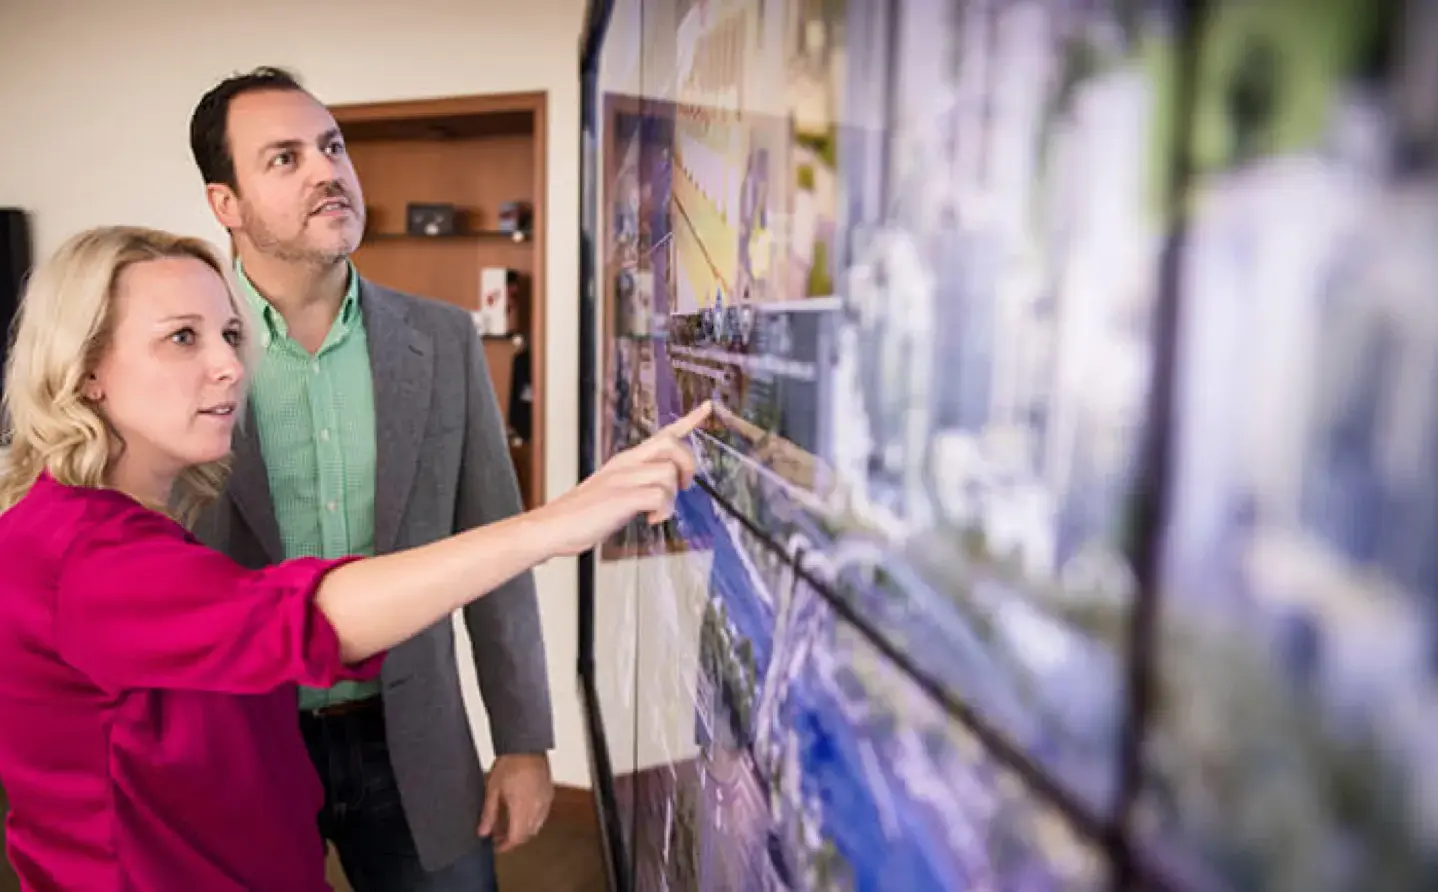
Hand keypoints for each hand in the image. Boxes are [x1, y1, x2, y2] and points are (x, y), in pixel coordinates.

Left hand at [478, 753, 553, 853]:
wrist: (525, 745)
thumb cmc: (510, 763)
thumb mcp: (493, 789)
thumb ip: (489, 813)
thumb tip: (483, 831)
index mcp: (521, 808)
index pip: (516, 838)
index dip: (506, 846)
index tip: (496, 846)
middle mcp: (536, 807)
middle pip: (527, 834)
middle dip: (513, 839)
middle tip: (498, 835)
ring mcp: (545, 801)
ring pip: (536, 826)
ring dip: (523, 829)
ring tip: (508, 823)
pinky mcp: (549, 794)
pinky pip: (542, 814)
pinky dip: (532, 819)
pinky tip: (521, 811)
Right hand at [537, 400, 710, 556]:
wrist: (552, 526)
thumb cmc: (581, 513)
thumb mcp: (612, 490)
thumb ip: (636, 484)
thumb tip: (660, 491)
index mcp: (626, 460)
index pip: (662, 433)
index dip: (689, 420)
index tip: (708, 407)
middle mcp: (626, 464)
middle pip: (671, 444)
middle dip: (687, 465)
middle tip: (683, 486)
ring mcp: (623, 479)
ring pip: (668, 473)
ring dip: (671, 497)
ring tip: (656, 511)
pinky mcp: (621, 498)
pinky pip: (659, 497)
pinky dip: (663, 511)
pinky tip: (652, 519)